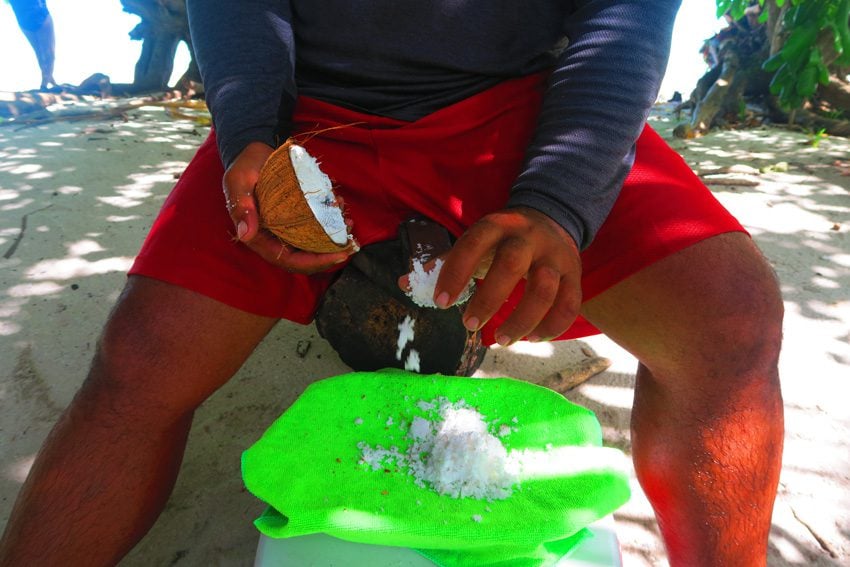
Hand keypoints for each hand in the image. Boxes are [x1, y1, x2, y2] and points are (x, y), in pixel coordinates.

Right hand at [223, 142, 353, 273]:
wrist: (252, 152)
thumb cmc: (244, 166)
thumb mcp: (239, 182)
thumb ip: (242, 206)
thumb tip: (245, 235)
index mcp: (258, 237)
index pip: (288, 260)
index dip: (314, 262)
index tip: (340, 256)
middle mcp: (273, 237)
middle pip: (306, 256)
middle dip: (330, 251)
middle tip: (352, 240)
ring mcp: (286, 228)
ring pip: (313, 241)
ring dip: (333, 235)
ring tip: (348, 219)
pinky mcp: (295, 217)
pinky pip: (315, 225)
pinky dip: (330, 219)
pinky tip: (339, 205)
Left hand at [434, 207, 581, 345]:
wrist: (552, 217)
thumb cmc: (502, 239)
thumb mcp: (475, 240)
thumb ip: (443, 262)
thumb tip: (404, 284)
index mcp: (497, 226)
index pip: (473, 244)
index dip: (456, 272)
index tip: (441, 302)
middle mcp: (528, 238)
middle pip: (512, 264)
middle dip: (489, 298)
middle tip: (468, 324)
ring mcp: (555, 256)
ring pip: (545, 289)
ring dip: (522, 319)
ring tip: (501, 340)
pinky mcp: (575, 274)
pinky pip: (570, 304)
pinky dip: (552, 326)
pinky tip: (531, 338)